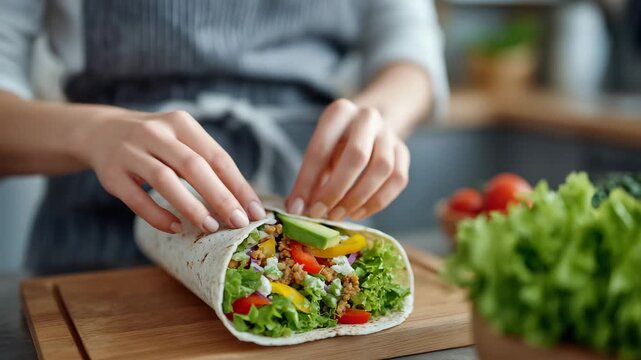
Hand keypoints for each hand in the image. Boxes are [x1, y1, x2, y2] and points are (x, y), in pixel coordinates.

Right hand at [80, 108, 265, 232]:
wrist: (102, 132)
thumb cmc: (157, 143)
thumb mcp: (182, 141)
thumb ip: (208, 164)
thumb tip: (243, 202)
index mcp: (181, 124)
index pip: (217, 156)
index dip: (238, 185)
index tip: (255, 211)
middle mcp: (156, 133)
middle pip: (194, 166)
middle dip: (220, 197)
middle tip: (239, 222)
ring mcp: (131, 152)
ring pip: (165, 179)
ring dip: (191, 205)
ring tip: (210, 227)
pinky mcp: (111, 173)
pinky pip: (137, 198)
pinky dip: (158, 215)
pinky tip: (176, 228)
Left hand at [286, 99, 409, 220]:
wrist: (369, 127)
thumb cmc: (337, 143)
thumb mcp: (319, 152)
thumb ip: (309, 177)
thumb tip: (298, 209)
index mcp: (339, 112)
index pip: (321, 149)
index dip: (307, 182)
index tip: (298, 209)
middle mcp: (368, 117)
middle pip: (357, 155)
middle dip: (337, 190)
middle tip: (323, 214)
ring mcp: (390, 133)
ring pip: (382, 168)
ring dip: (359, 198)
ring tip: (339, 214)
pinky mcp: (403, 151)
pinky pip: (397, 179)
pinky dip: (377, 202)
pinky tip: (358, 212)